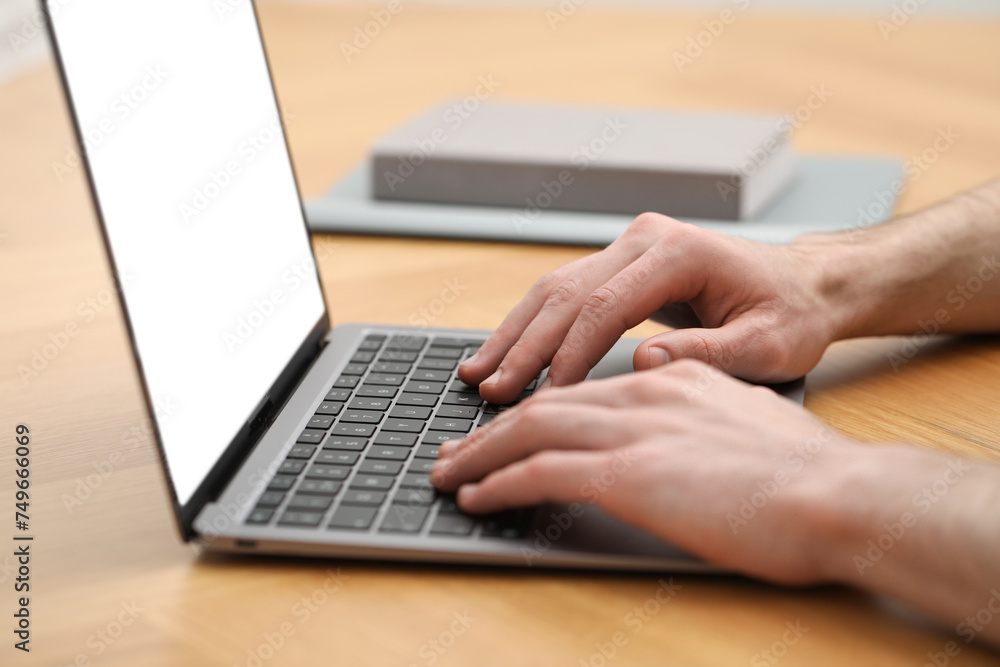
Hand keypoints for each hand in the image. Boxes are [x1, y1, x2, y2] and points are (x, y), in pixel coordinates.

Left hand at [433, 360, 855, 584]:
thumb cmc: (806, 470)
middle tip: (453, 450)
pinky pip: (542, 470)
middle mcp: (645, 390)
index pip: (583, 386)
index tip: (503, 426)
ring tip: (446, 475)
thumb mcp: (744, 417)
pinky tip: (477, 498)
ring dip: (479, 453)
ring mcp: (635, 428)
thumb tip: (665, 417)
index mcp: (672, 377)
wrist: (841, 493)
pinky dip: (500, 483)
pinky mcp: (630, 471)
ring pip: (531, 428)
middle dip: (489, 427)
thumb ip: (695, 407)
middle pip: (544, 400)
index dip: (534, 405)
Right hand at [458, 213, 843, 404]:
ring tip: (479, 372)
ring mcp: (629, 246)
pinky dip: (533, 325)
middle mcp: (646, 240)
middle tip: (490, 388)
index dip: (570, 353)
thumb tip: (642, 363)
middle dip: (525, 345)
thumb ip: (708, 353)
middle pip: (567, 293)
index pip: (606, 306)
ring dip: (516, 333)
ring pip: (555, 289)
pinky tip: (508, 352)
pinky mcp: (622, 263)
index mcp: (679, 253)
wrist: (805, 284)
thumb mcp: (768, 345)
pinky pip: (567, 293)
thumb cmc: (792, 314)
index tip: (546, 396)